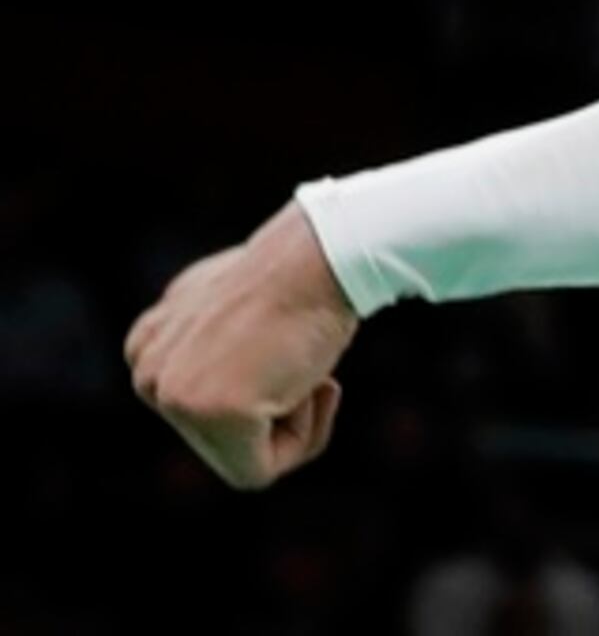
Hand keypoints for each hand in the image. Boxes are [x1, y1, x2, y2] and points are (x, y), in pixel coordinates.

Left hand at [126, 202, 358, 490]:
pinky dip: (304, 440)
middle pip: (220, 438)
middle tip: (300, 355)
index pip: (207, 410)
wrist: (326, 251)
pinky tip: (316, 386)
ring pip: (240, 458)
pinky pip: (260, 471)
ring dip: (293, 422)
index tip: (288, 343)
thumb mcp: (240, 303)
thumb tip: (230, 364)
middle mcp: (148, 372)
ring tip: (302, 365)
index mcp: (148, 345)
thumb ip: (216, 338)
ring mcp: (173, 394)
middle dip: (274, 409)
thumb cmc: (304, 275)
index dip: (265, 389)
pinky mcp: (209, 410)